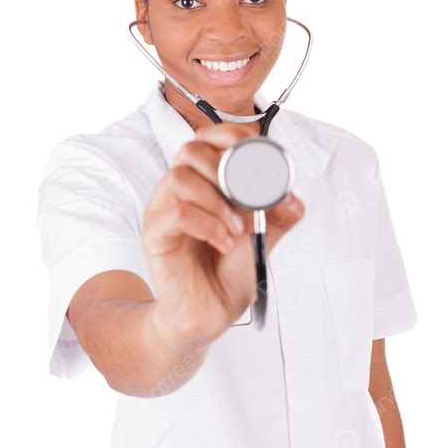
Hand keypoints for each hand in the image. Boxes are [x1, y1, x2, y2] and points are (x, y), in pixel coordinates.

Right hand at [143, 122, 304, 347]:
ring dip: (217, 201)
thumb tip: (290, 194)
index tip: (256, 155)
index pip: (207, 137)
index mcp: (203, 181)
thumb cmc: (231, 270)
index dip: (231, 136)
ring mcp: (163, 209)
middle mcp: (178, 189)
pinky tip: (224, 242)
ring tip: (237, 229)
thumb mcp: (265, 234)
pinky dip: (207, 224)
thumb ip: (280, 211)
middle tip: (247, 201)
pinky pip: (175, 212)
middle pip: (190, 150)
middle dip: (226, 170)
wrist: (212, 311)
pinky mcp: (155, 234)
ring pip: (180, 177)